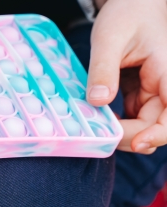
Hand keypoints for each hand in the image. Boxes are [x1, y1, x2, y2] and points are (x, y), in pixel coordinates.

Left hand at [86, 0, 166, 153]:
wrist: (130, 4)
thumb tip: (98, 101)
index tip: (137, 143)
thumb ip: (103, 69)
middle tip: (99, 135)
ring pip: (143, 124)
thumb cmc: (125, 14)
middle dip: (129, 136)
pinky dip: (115, 122)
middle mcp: (165, 85)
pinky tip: (97, 118)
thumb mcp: (108, 38)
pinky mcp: (139, 93)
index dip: (159, 134)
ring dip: (121, 131)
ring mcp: (153, 91)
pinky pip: (132, 117)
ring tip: (96, 127)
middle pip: (155, 124)